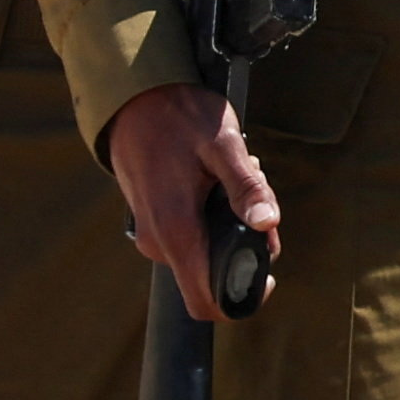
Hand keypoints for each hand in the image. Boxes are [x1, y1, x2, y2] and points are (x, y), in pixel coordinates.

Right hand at [106, 80, 279, 318]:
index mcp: (176, 230)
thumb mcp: (223, 143)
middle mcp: (159, 242)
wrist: (132, 96)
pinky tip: (216, 178)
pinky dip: (211, 214)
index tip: (267, 272)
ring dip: (230, 222)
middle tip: (257, 194)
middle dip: (245, 243)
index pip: (206, 302)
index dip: (242, 298)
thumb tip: (267, 225)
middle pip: (212, 274)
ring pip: (203, 250)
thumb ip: (246, 187)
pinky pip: (188, 234)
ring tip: (237, 174)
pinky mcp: (151, 220)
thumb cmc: (178, 116)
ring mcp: (151, 233)